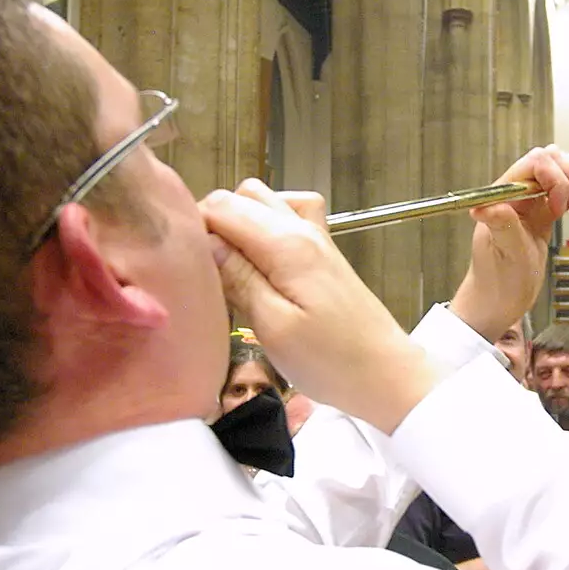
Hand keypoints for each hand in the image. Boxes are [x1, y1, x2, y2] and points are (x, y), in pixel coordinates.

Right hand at [201, 183, 437, 434]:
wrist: (386, 374)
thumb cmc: (330, 361)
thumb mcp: (273, 327)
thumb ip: (238, 279)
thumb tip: (203, 243)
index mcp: (287, 244)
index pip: (222, 206)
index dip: (193, 226)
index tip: (182, 263)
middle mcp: (303, 228)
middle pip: (242, 195)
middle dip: (212, 221)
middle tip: (203, 269)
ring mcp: (316, 237)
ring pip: (265, 201)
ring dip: (239, 222)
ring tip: (227, 266)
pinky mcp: (323, 252)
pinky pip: (289, 216)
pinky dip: (266, 225)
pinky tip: (259, 257)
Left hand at [449, 147, 568, 341]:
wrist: (498, 302)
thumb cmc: (496, 283)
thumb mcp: (504, 256)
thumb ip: (501, 226)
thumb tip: (488, 206)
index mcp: (501, 198)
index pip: (533, 163)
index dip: (555, 177)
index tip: (561, 208)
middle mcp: (516, 194)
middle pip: (552, 159)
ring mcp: (531, 201)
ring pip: (562, 167)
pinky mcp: (543, 212)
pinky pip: (566, 186)